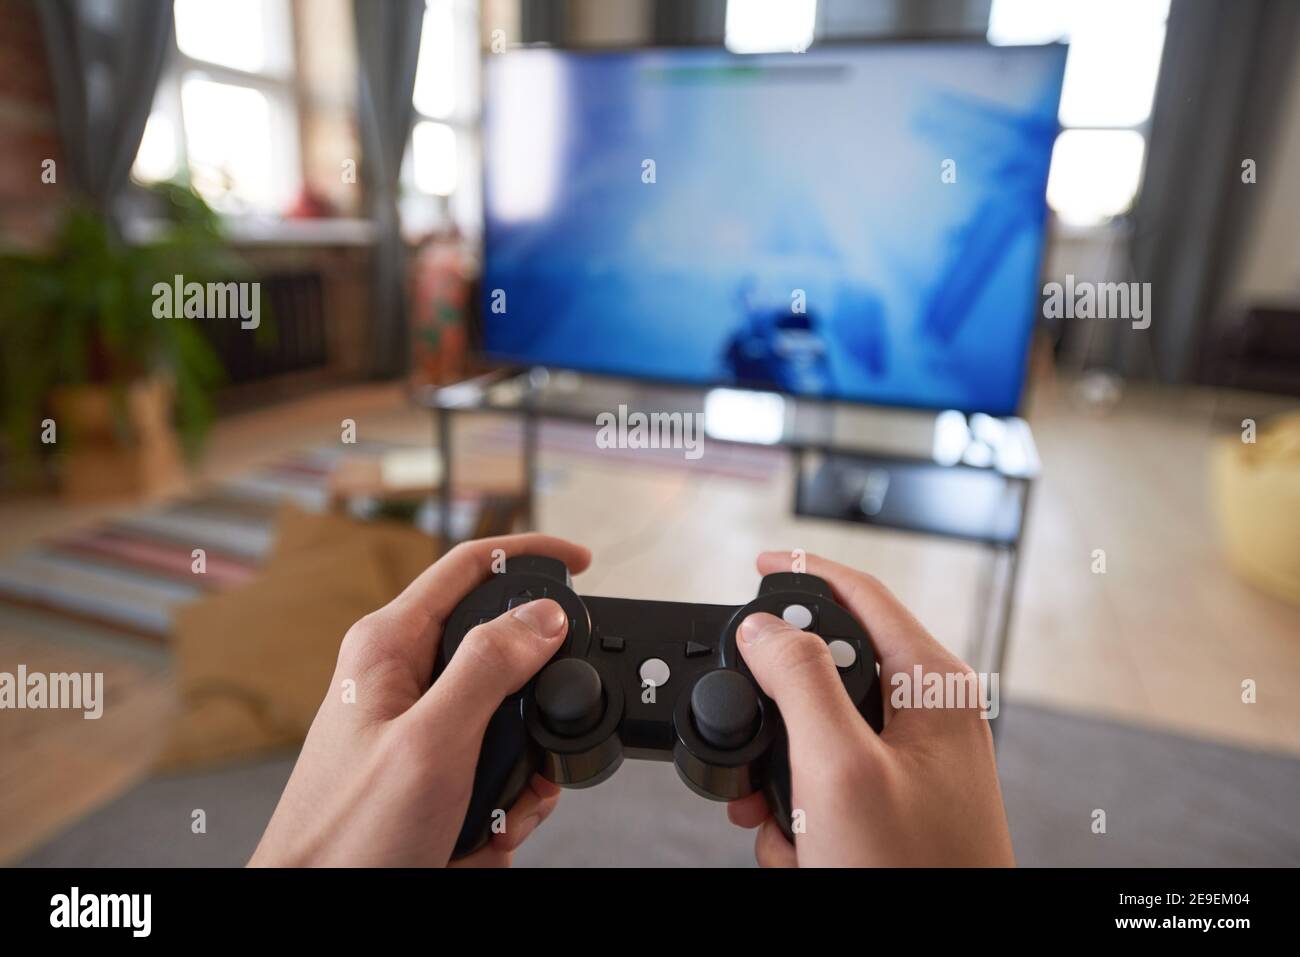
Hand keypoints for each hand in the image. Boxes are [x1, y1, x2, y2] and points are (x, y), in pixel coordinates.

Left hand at [250, 533, 591, 866]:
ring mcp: (419, 725)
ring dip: (522, 766)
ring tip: (500, 806)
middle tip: (540, 742)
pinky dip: (507, 802)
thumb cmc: (346, 837)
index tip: (581, 560)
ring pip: (508, 717)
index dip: (529, 553)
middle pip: (501, 649)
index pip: (468, 566)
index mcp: (389, 645)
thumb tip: (543, 615)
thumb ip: (489, 668)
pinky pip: (495, 767)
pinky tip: (487, 829)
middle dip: (535, 700)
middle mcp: (404, 676)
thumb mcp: (432, 742)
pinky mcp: (433, 770)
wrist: (321, 909)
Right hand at [727, 551, 1014, 866]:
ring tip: (784, 821)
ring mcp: (913, 762)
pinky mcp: (894, 802)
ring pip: (820, 730)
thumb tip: (763, 626)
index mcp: (933, 686)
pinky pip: (830, 778)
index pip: (863, 594)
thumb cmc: (911, 877)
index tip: (758, 562)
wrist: (939, 956)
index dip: (806, 572)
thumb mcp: (839, 768)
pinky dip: (801, 809)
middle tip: (752, 745)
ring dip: (784, 773)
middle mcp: (929, 715)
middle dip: (779, 707)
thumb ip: (799, 682)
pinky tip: (803, 847)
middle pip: (831, 666)